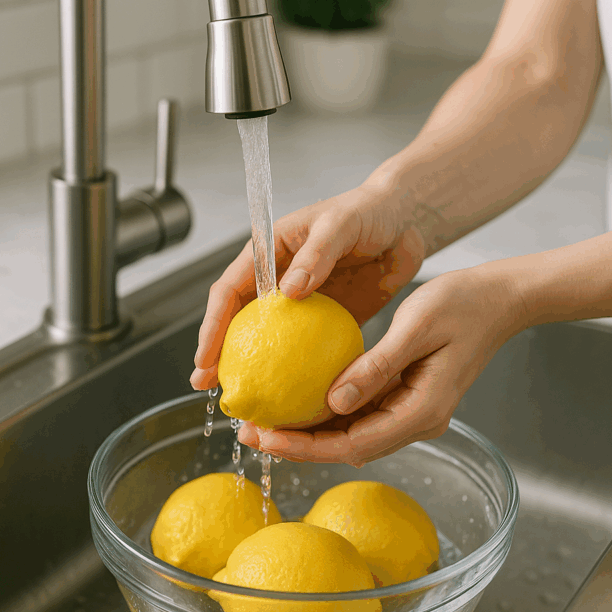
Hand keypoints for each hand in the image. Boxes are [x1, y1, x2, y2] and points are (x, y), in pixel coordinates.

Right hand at [190, 184, 424, 389]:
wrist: (405, 221)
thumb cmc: (369, 211)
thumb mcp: (341, 224)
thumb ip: (316, 254)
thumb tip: (288, 292)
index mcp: (269, 252)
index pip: (230, 290)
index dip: (213, 324)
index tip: (206, 357)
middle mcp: (278, 279)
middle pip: (239, 321)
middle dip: (219, 354)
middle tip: (209, 387)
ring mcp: (301, 302)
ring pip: (268, 340)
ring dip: (253, 369)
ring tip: (242, 400)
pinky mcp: (326, 320)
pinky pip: (306, 349)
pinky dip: (295, 372)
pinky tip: (291, 397)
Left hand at [239, 263, 527, 465]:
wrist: (502, 299)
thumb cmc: (465, 303)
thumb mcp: (416, 327)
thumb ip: (376, 367)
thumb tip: (332, 402)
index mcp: (422, 411)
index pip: (352, 443)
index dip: (305, 446)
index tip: (265, 436)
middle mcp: (417, 420)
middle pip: (348, 446)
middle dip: (298, 443)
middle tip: (250, 430)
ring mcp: (413, 411)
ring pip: (352, 433)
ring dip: (310, 430)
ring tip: (265, 418)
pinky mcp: (408, 397)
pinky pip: (363, 412)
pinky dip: (329, 410)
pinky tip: (299, 397)